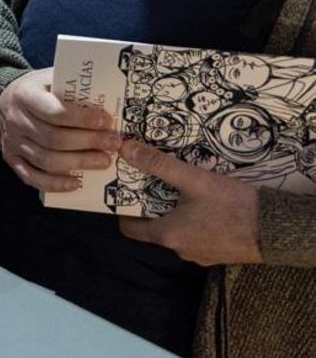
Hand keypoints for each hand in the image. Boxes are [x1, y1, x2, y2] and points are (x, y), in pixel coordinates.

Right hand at [0, 67, 120, 193]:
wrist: (4, 98)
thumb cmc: (38, 89)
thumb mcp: (51, 77)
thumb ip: (72, 87)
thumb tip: (109, 96)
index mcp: (25, 95)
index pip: (55, 111)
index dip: (83, 119)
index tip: (106, 121)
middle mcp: (15, 120)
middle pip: (54, 138)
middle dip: (88, 142)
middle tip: (113, 143)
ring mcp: (12, 142)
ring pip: (46, 160)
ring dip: (78, 163)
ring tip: (103, 161)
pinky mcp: (12, 158)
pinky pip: (32, 177)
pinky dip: (55, 183)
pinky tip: (76, 183)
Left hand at [118, 141, 261, 264]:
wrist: (278, 230)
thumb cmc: (232, 206)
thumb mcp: (194, 180)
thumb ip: (159, 165)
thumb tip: (126, 149)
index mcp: (167, 236)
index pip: (129, 228)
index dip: (124, 209)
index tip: (126, 190)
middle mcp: (180, 250)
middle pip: (154, 227)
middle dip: (152, 204)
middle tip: (152, 181)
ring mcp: (201, 255)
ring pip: (178, 231)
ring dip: (175, 211)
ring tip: (178, 188)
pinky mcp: (219, 253)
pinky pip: (198, 235)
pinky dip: (195, 220)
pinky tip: (204, 204)